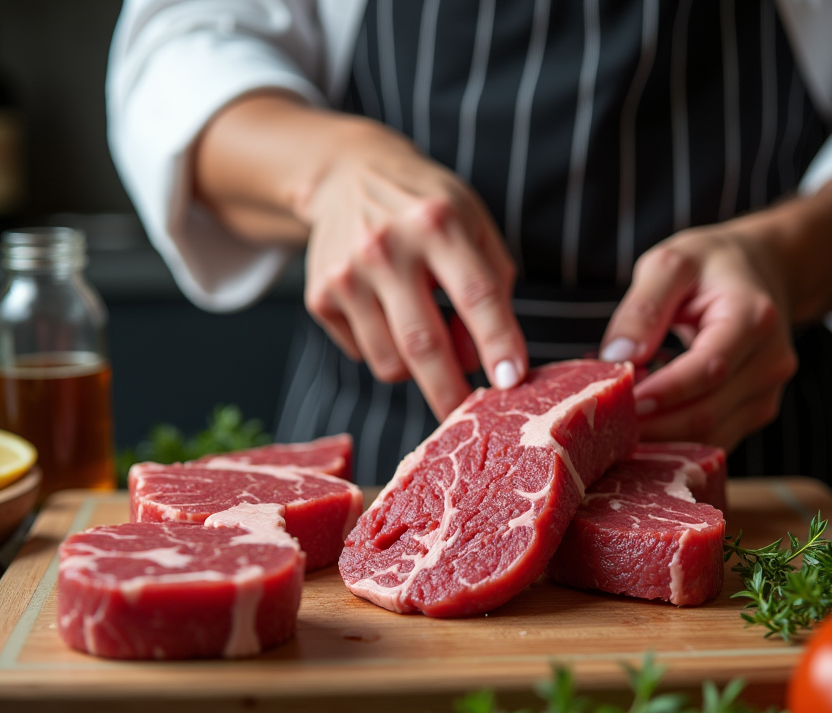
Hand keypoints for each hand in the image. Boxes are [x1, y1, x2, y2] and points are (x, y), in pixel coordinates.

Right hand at [300, 122, 526, 419]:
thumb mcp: (474, 225)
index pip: (476, 294)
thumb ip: (492, 287)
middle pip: (424, 343)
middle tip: (468, 419)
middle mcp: (387, 247)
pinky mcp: (319, 294)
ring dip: (419, 370)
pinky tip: (388, 313)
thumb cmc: (429, 208)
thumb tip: (481, 361)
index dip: (498, 342)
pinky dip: (386, 350)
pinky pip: (364, 354)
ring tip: (427, 333)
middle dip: (451, 392)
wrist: (348, 174)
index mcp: (437, 222)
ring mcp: (347, 273)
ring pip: (391, 362)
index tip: (512, 382)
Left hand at [599, 224, 796, 451]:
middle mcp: (770, 362)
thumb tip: (618, 356)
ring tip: (616, 431)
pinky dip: (677, 444)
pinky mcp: (757, 411)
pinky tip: (643, 434)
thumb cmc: (711, 266)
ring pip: (712, 436)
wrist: (763, 270)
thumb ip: (643, 307)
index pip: (708, 369)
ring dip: (662, 441)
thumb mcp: (671, 264)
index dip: (664, 392)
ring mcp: (767, 392)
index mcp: (753, 318)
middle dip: (653, 426)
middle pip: (708, 412)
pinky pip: (715, 440)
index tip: (621, 401)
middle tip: (604, 425)